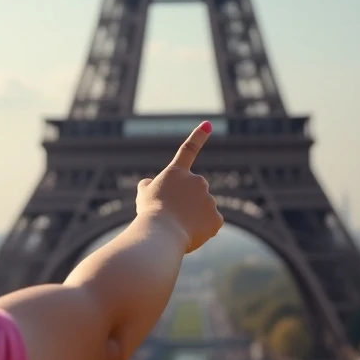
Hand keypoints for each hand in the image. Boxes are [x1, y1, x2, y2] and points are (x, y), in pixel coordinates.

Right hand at [136, 122, 223, 252]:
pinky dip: (203, 231)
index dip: (198, 136)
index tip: (209, 124)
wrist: (160, 233)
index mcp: (177, 173)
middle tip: (172, 216)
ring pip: (202, 210)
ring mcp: (208, 199)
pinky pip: (210, 225)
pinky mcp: (216, 218)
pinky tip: (190, 234)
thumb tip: (149, 184)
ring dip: (193, 218)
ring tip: (178, 228)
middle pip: (194, 193)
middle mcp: (197, 180)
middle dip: (187, 203)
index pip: (188, 150)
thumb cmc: (149, 213)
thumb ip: (148, 185)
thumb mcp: (142, 195)